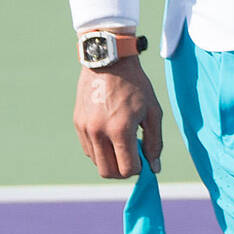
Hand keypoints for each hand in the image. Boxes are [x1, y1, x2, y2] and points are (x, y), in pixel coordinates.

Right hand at [73, 58, 162, 178]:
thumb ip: (155, 142)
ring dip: (111, 159)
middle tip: (133, 156)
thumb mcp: (153, 111)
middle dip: (122, 170)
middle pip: (108, 172)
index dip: (139, 168)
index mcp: (120, 130)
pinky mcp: (77, 123)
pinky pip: (88, 149)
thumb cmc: (136, 85)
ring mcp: (85, 129)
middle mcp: (99, 132)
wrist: (109, 61)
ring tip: (122, 140)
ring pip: (96, 162)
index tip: (144, 157)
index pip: (127, 169)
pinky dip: (100, 149)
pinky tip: (110, 133)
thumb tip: (154, 169)